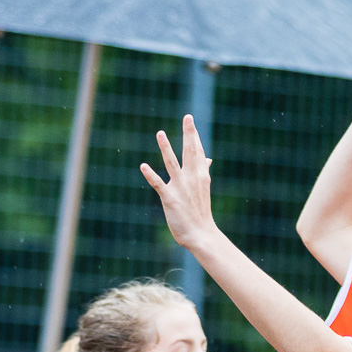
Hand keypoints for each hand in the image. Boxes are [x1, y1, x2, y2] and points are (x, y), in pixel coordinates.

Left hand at [140, 116, 219, 251]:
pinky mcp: (169, 198)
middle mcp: (192, 179)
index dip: (194, 135)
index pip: (198, 151)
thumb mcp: (203, 188)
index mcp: (201, 176)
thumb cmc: (200, 212)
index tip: (190, 120)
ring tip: (160, 133)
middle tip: (187, 117)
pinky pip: (158, 184)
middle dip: (188, 134)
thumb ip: (203, 171)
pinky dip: (151, 175)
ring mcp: (180, 187)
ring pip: (172, 164)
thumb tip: (208, 158)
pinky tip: (143, 166)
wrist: (201, 234)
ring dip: (166, 148)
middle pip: (190, 152)